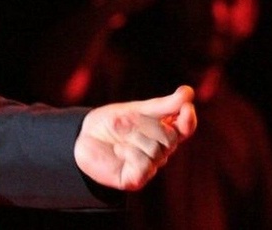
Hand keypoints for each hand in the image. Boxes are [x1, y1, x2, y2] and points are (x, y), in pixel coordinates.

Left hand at [74, 85, 196, 190]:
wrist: (82, 138)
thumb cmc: (110, 124)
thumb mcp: (135, 110)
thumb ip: (161, 105)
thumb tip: (189, 92)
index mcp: (163, 133)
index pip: (185, 128)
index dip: (188, 119)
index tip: (186, 107)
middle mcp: (160, 151)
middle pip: (170, 137)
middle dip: (146, 125)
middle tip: (124, 121)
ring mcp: (150, 166)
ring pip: (156, 150)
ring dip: (133, 137)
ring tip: (118, 135)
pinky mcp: (137, 179)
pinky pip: (144, 165)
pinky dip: (129, 152)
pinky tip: (118, 150)